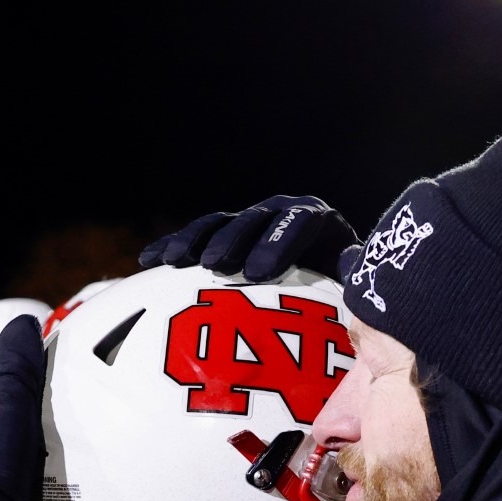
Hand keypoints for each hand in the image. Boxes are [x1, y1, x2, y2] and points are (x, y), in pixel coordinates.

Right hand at [139, 196, 359, 282]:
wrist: (324, 276)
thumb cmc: (338, 286)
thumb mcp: (351, 280)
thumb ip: (352, 275)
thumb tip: (352, 268)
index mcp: (316, 220)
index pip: (300, 223)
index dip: (278, 244)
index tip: (259, 273)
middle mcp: (281, 212)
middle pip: (255, 220)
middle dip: (234, 241)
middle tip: (216, 265)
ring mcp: (251, 222)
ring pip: (221, 224)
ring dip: (195, 241)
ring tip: (173, 261)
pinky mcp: (226, 236)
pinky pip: (198, 236)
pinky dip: (174, 246)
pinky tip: (148, 259)